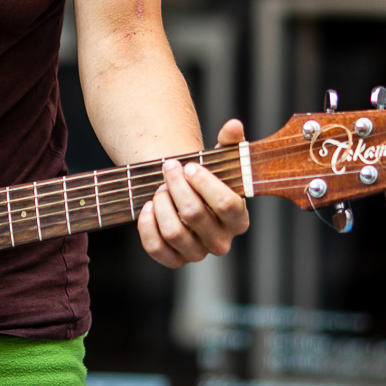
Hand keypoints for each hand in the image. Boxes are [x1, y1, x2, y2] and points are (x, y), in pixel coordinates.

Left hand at [136, 118, 250, 267]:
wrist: (186, 197)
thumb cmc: (207, 178)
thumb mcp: (221, 159)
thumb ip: (231, 142)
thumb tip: (234, 126)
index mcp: (238, 219)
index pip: (227, 205)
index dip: (205, 184)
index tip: (189, 166)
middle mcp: (221, 242)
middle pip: (195, 214)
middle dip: (176, 186)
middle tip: (169, 168)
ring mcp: (197, 253)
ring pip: (174, 232)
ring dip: (161, 203)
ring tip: (159, 187)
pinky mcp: (174, 259)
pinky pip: (156, 248)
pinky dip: (147, 225)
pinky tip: (147, 206)